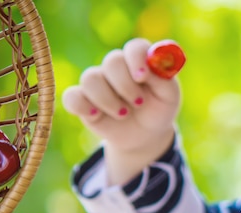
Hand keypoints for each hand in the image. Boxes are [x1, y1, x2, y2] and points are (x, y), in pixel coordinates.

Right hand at [62, 38, 181, 184]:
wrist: (145, 135)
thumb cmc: (159, 110)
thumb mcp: (169, 97)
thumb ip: (164, 78)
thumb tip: (154, 62)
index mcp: (139, 60)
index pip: (135, 47)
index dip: (136, 59)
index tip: (142, 77)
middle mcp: (116, 67)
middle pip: (112, 61)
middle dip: (126, 85)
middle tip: (138, 102)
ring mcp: (98, 82)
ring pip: (90, 78)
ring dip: (108, 100)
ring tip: (124, 113)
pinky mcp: (83, 100)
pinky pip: (71, 96)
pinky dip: (82, 106)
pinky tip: (97, 115)